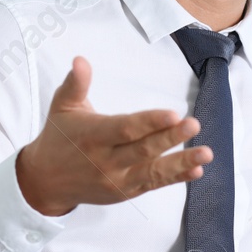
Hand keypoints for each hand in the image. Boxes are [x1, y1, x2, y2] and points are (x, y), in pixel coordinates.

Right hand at [15, 57, 208, 216]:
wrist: (45, 181)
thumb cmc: (59, 137)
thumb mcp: (62, 106)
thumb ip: (75, 83)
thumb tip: (80, 60)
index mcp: (93, 136)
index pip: (125, 128)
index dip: (150, 122)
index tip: (173, 113)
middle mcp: (106, 160)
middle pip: (143, 149)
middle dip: (171, 138)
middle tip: (194, 124)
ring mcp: (117, 179)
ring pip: (152, 171)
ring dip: (181, 162)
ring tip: (206, 154)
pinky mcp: (125, 191)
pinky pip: (153, 184)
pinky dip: (176, 178)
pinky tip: (196, 170)